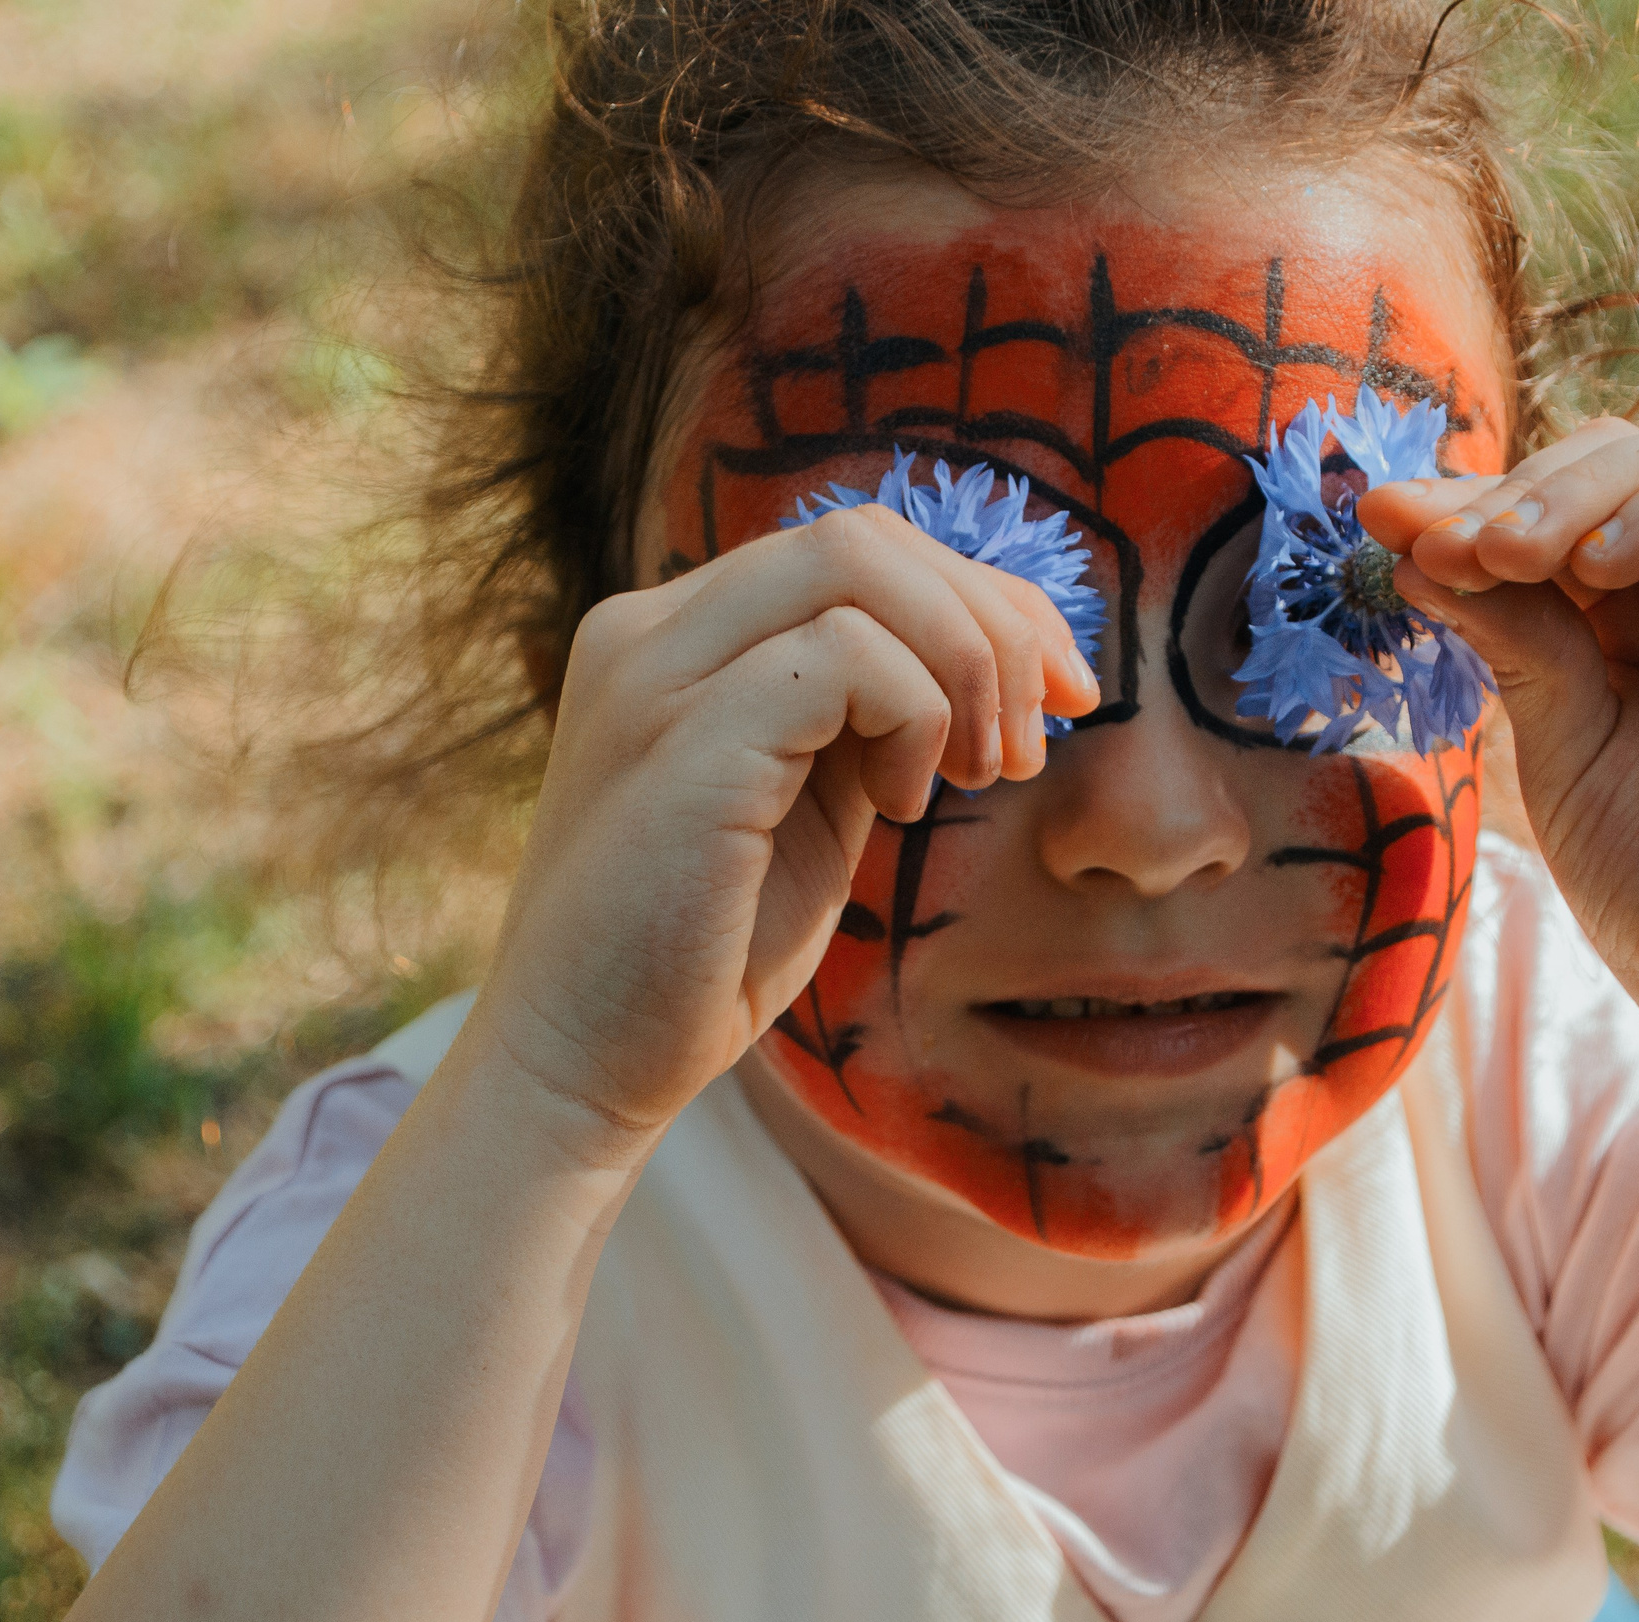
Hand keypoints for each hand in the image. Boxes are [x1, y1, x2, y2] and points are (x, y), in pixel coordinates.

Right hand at [472, 505, 1100, 1152]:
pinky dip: (914, 717)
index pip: (855, 548)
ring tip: (980, 774)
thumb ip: (868, 717)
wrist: (581, 1068)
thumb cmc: (701, 956)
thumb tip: (1001, 655)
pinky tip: (899, 809)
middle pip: (864, 535)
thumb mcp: (809, 803)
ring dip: (964, 661)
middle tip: (1035, 739)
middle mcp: (652, 630)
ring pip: (857, 562)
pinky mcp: (682, 739)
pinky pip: (844, 654)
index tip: (1057, 694)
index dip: (979, 598)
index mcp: (678, 637)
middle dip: (992, 619)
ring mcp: (656, 674)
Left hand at [1361, 418, 1638, 1052]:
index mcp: (1627, 613)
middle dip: (1513, 488)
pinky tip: (1591, 566)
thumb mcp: (1560, 746)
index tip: (1375, 519)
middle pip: (1612, 462)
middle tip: (1436, 540)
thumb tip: (1409, 542)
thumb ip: (1514, 642)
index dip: (1464, 500)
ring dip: (1579, 489)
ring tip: (1502, 551)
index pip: (1548, 507)